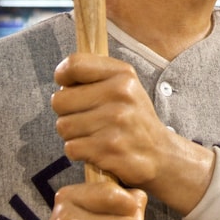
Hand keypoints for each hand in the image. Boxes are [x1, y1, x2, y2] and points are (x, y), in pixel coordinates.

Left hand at [52, 52, 215, 214]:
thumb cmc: (134, 119)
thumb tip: (61, 76)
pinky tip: (97, 149)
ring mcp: (115, 122)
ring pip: (63, 126)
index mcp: (123, 75)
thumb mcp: (125, 87)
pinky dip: (79, 152)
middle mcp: (120, 95)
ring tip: (95, 134)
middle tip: (88, 118)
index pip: (74, 64)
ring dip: (73, 134)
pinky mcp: (108, 148)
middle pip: (59, 100)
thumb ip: (96, 75)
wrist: (160, 154)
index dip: (62, 76)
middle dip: (67, 113)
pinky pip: (70, 148)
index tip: (68, 86)